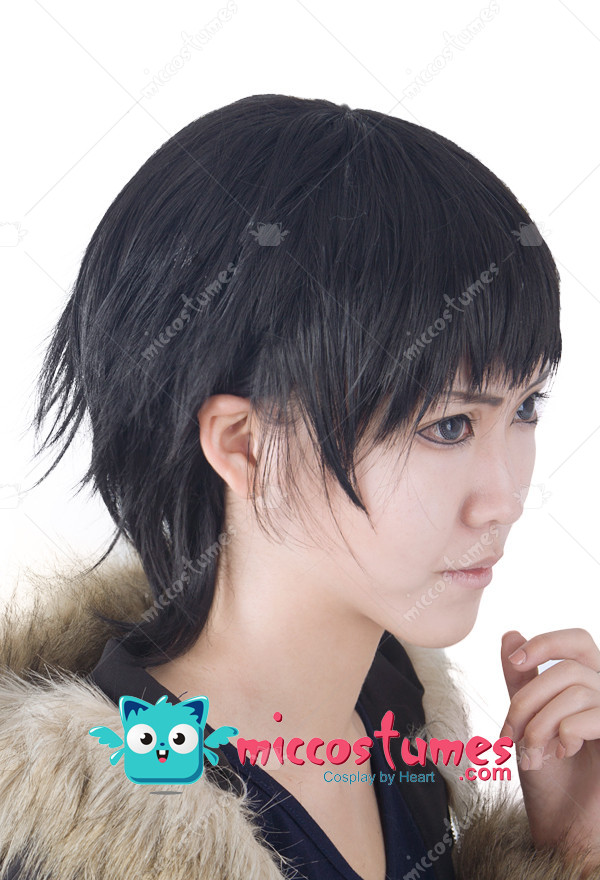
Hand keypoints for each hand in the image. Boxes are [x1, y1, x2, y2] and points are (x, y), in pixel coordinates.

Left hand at [500, 628, 599, 865]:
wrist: (563, 830)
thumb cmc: (549, 778)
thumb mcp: (526, 721)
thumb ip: (522, 679)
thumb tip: (511, 634)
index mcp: (589, 686)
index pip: (577, 641)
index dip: (546, 643)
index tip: (514, 662)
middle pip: (567, 669)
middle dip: (528, 699)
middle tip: (510, 733)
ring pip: (575, 690)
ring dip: (541, 723)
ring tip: (532, 753)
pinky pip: (594, 715)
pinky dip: (565, 732)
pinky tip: (561, 754)